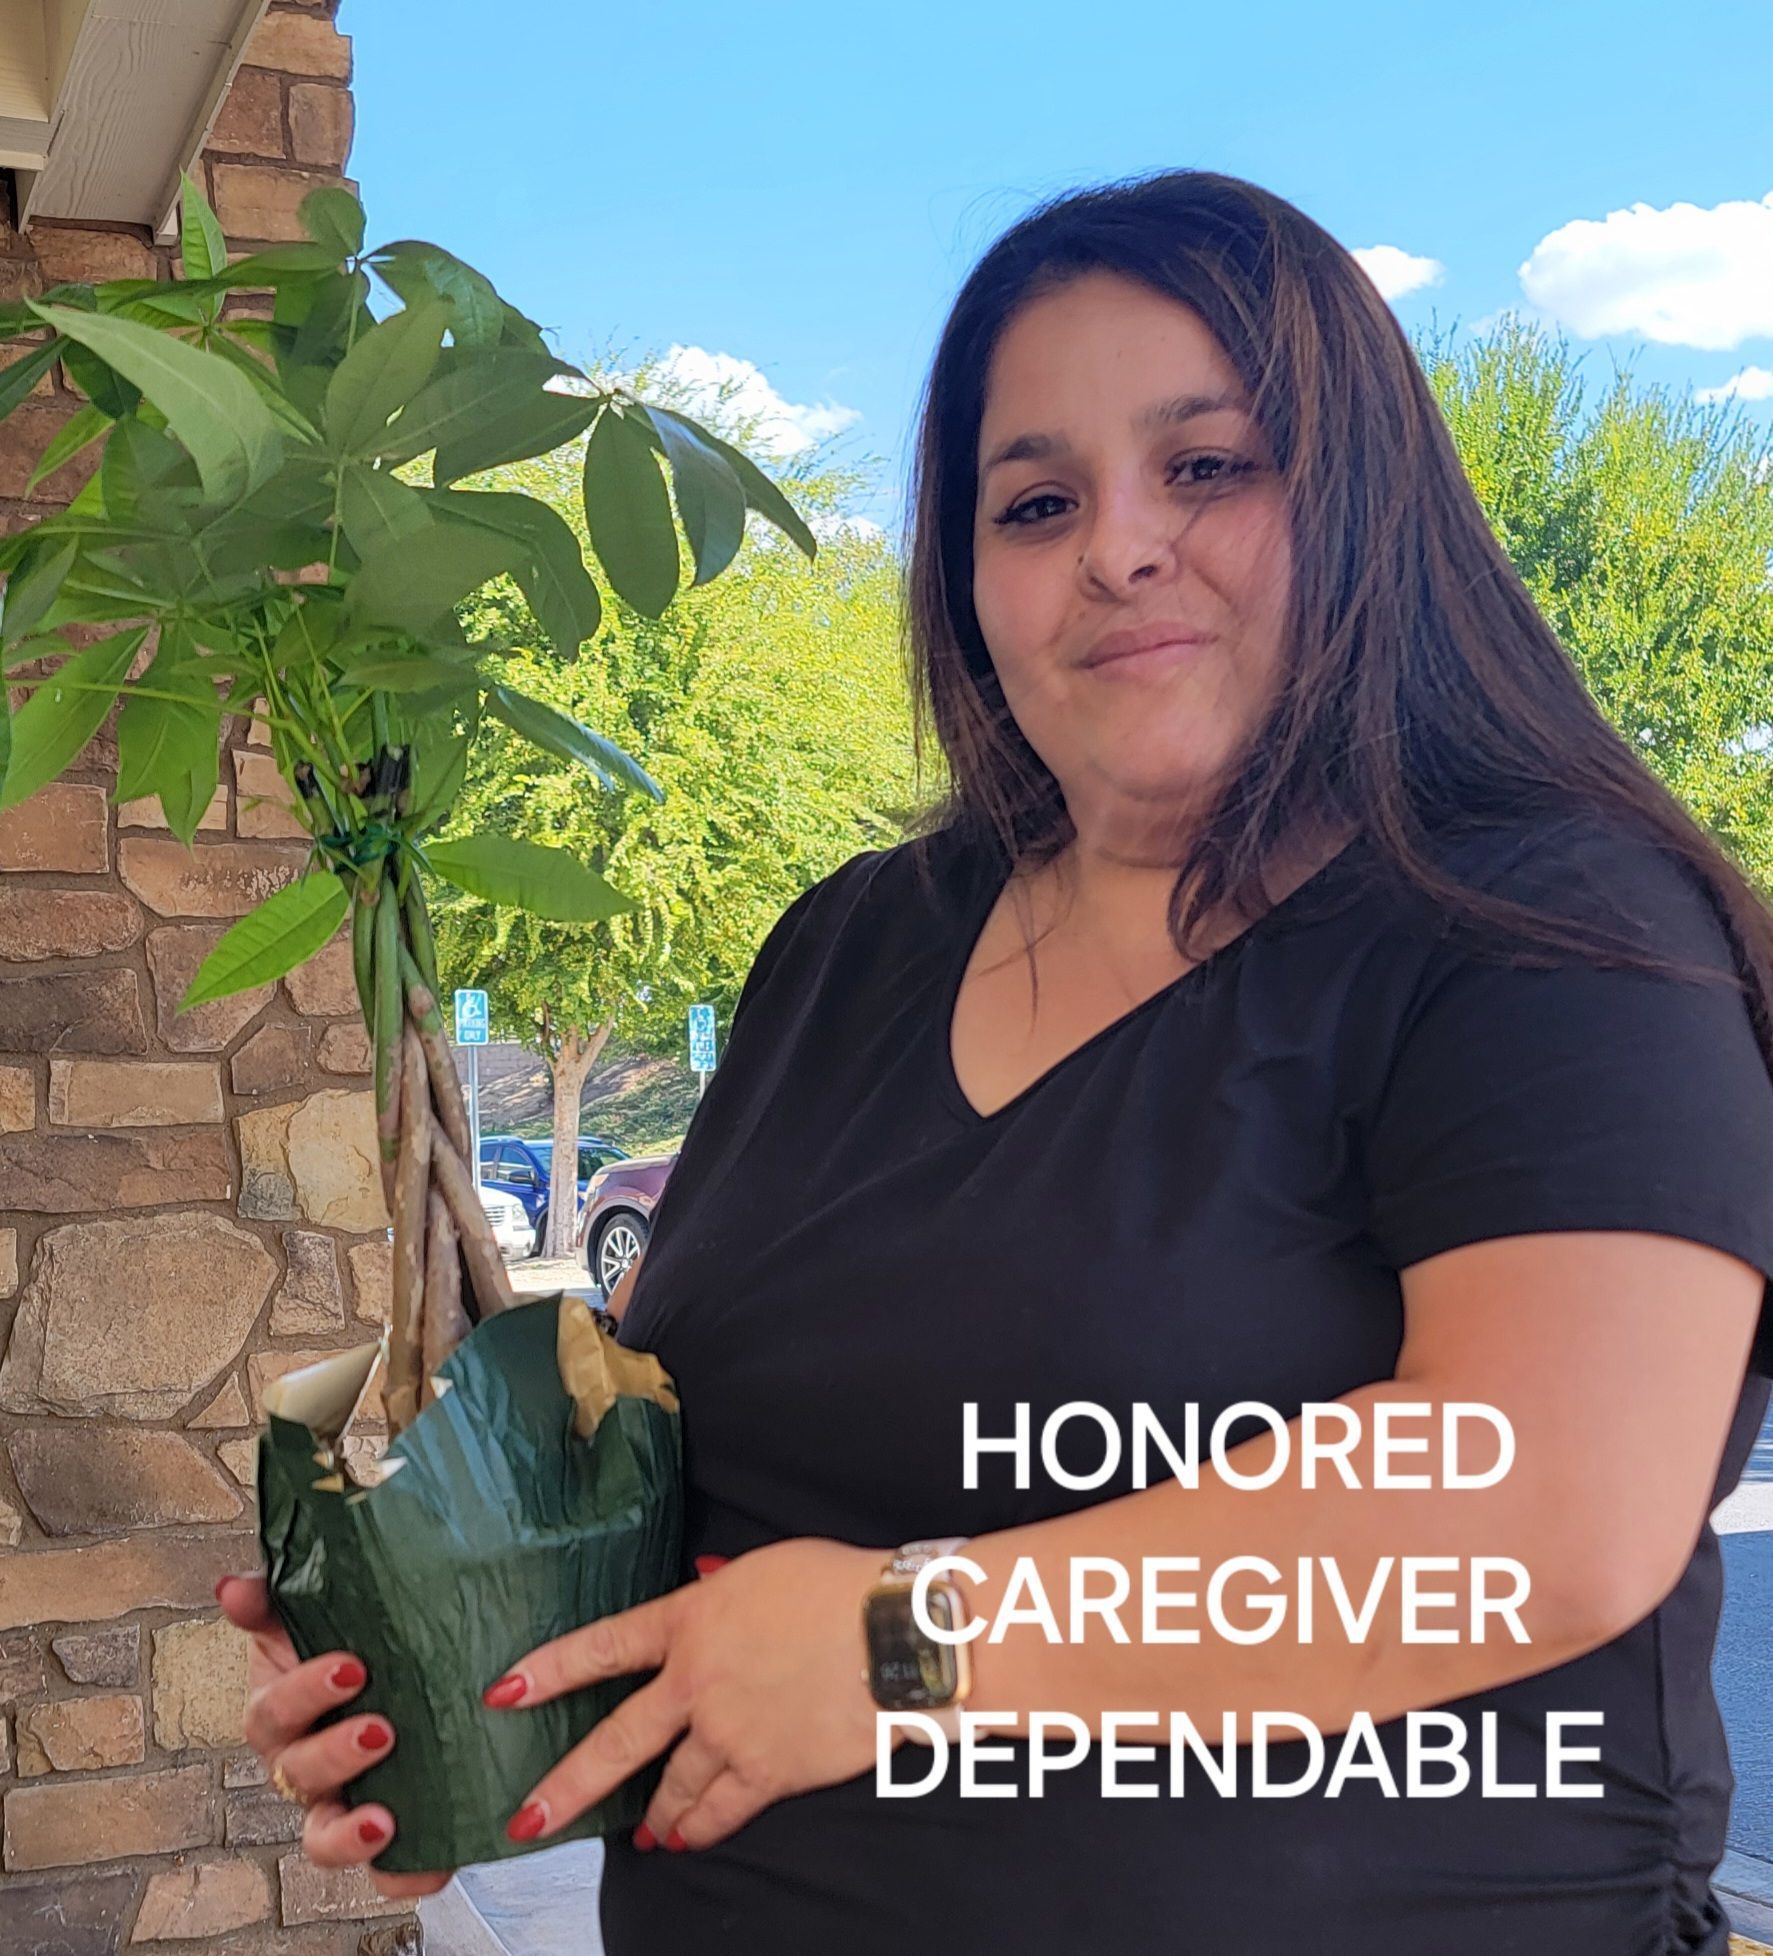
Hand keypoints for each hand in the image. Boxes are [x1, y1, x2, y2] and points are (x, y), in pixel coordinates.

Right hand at [218, 1574, 454, 1899]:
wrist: (412, 1664)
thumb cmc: (353, 1640)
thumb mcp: (315, 1612)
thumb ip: (276, 1599)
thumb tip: (234, 1588)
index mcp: (280, 1708)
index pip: (274, 1708)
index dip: (305, 1692)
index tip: (352, 1667)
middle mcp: (301, 1762)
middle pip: (298, 1773)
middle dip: (335, 1755)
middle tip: (381, 1730)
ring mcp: (337, 1802)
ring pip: (323, 1837)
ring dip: (349, 1834)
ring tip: (385, 1819)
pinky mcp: (381, 1835)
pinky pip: (383, 1871)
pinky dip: (404, 1873)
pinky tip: (433, 1864)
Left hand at [483, 1539, 887, 1851]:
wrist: (892, 1629)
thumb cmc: (838, 1582)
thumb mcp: (766, 1566)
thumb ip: (723, 1587)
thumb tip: (702, 1585)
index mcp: (692, 1617)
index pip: (603, 1646)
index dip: (549, 1670)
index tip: (502, 1692)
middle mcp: (696, 1680)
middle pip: (617, 1742)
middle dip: (566, 1787)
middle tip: (526, 1820)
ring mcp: (728, 1732)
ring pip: (672, 1786)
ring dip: (654, 1815)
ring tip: (641, 1835)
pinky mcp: (767, 1770)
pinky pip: (721, 1811)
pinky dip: (701, 1827)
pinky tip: (688, 1838)